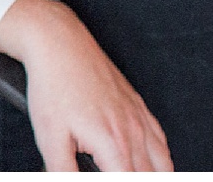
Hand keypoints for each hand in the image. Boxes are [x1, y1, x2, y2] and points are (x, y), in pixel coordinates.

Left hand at [0, 0, 171, 170]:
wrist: (60, 44)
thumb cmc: (53, 85)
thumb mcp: (49, 137)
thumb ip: (63, 171)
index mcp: (114, 144)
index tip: (101, 175)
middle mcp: (134, 132)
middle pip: (150, 177)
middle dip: (136, 180)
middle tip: (113, 173)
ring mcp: (139, 116)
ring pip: (163, 163)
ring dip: (153, 175)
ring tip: (132, 174)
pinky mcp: (138, 104)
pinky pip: (161, 140)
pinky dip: (160, 159)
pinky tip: (148, 163)